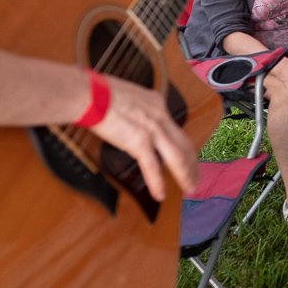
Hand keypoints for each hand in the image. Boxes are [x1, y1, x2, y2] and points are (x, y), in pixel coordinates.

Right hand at [87, 75, 198, 201]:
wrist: (90, 94)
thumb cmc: (99, 93)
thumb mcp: (128, 96)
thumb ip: (136, 109)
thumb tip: (132, 118)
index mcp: (157, 103)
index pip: (175, 129)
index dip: (184, 145)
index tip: (187, 156)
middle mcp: (160, 116)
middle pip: (184, 144)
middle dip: (192, 163)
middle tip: (196, 177)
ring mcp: (152, 129)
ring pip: (177, 157)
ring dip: (185, 175)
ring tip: (190, 188)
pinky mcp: (139, 141)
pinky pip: (152, 167)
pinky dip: (157, 183)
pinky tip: (160, 194)